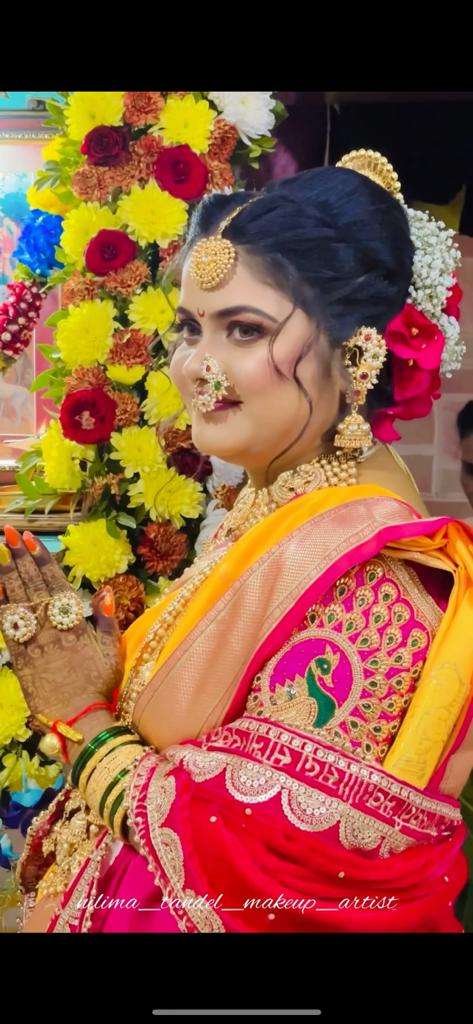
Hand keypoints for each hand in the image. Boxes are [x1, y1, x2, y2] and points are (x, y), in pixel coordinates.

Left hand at [0, 526, 122, 721]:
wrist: (77, 718)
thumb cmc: (99, 685)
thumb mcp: (113, 651)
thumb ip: (107, 619)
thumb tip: (106, 590)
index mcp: (74, 623)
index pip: (55, 583)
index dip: (42, 559)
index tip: (31, 539)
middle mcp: (51, 628)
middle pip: (33, 585)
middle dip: (20, 557)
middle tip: (8, 533)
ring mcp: (33, 642)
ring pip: (17, 601)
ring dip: (7, 575)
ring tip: (1, 552)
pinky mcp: (19, 658)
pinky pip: (7, 627)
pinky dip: (1, 606)